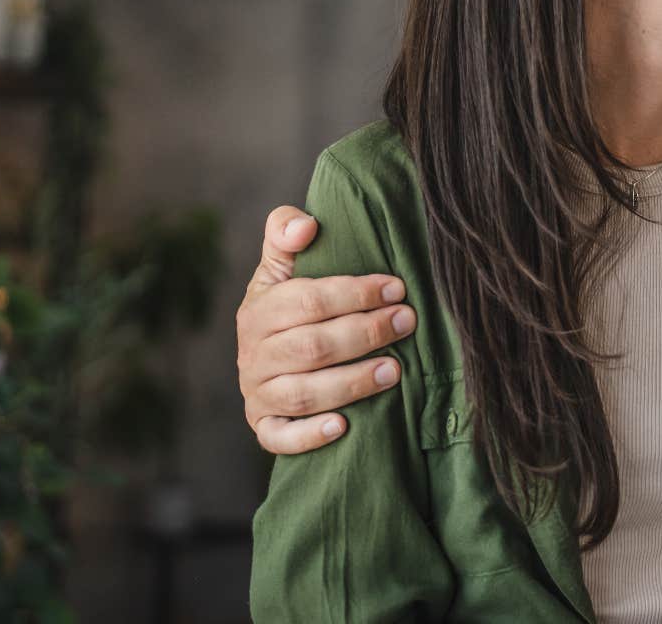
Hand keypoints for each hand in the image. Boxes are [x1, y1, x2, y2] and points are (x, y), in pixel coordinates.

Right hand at [235, 205, 414, 452]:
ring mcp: (257, 392)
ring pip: (304, 392)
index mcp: (259, 310)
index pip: (308, 300)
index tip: (397, 288)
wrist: (263, 354)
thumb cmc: (287, 304)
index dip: (354, 293)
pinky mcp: (264, 425)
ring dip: (352, 382)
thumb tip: (306, 225)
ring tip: (395, 370)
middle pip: (312, 347)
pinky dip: (309, 435)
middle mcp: (253, 354)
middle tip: (408, 322)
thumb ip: (285, 232)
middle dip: (365, 334)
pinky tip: (343, 426)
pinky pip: (279, 437)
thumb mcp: (280, 265)